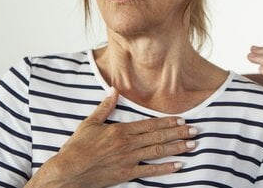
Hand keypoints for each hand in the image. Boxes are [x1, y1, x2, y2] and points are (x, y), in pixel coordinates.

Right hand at [27, 89, 196, 187]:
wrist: (67, 171)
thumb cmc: (76, 148)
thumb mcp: (89, 123)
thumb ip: (104, 107)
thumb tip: (114, 89)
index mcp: (120, 130)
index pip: (149, 124)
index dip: (167, 122)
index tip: (182, 120)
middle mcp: (128, 144)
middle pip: (158, 137)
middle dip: (179, 133)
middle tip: (195, 131)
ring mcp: (128, 160)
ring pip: (158, 152)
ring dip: (177, 148)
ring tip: (192, 145)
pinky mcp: (125, 174)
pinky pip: (149, 171)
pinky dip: (165, 169)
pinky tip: (179, 166)